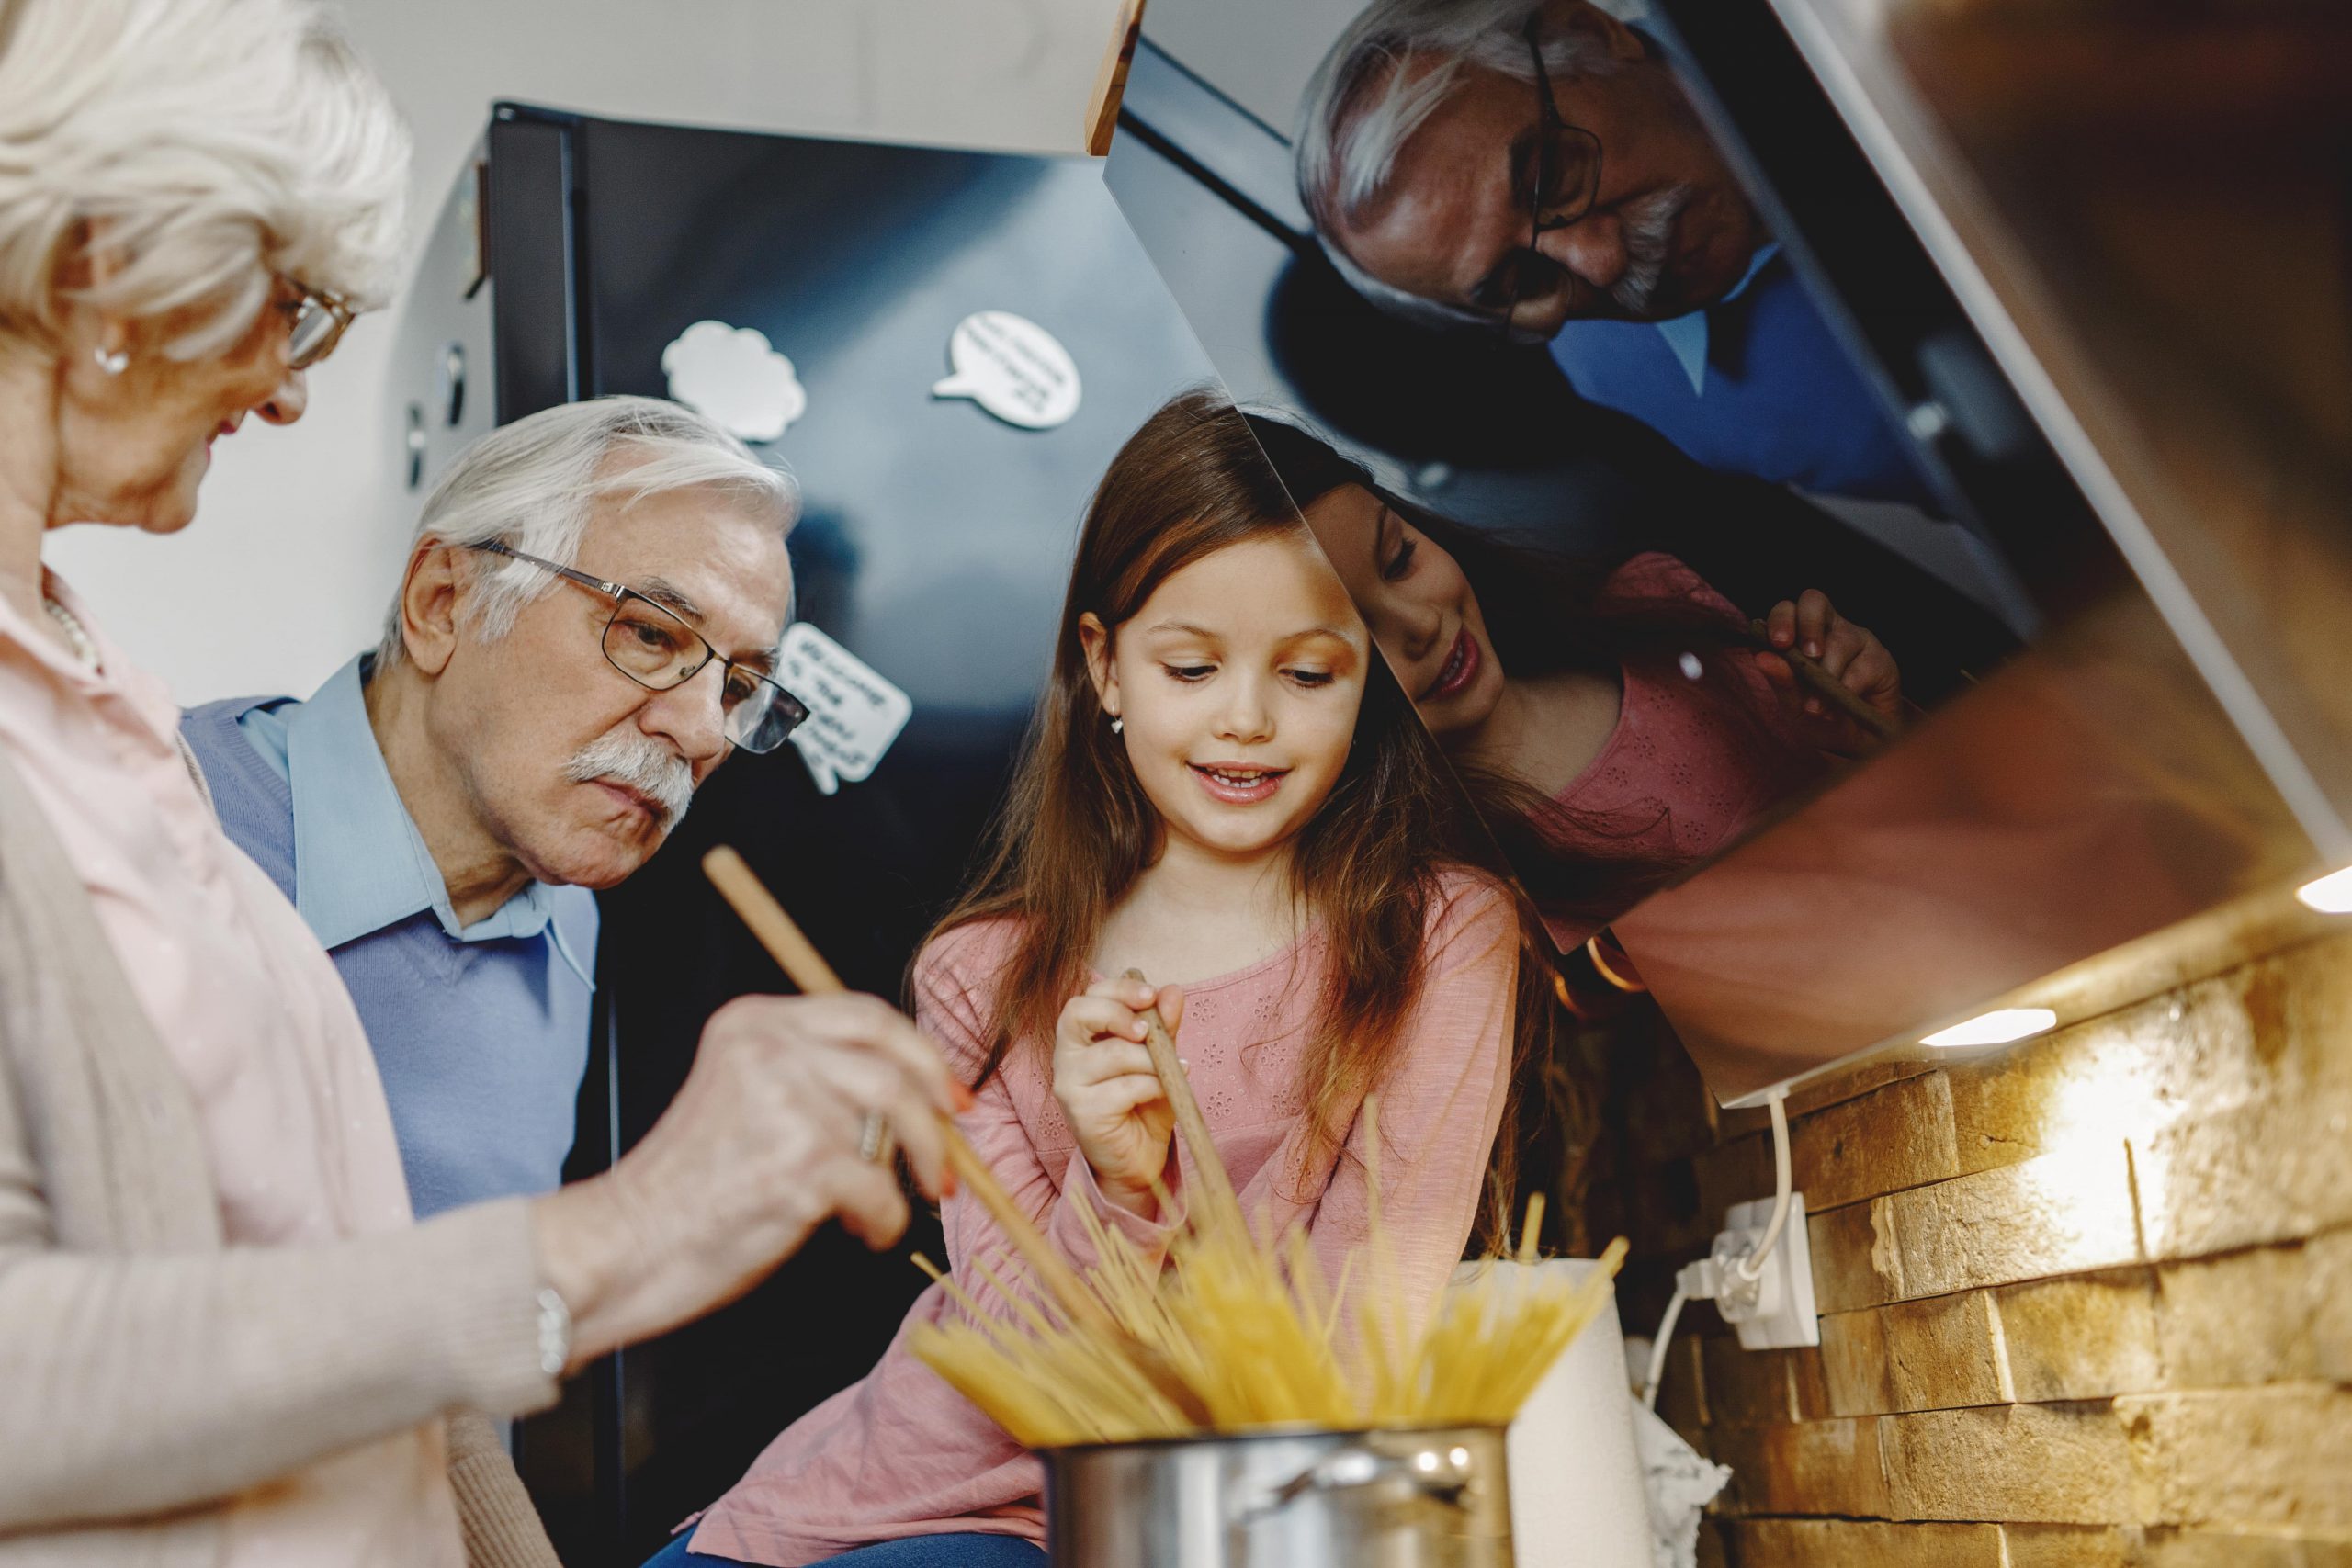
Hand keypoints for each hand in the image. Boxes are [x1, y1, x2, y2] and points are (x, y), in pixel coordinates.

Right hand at [530, 993, 968, 1370]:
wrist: (625, 1245)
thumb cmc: (689, 1187)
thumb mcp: (745, 1095)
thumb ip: (813, 1076)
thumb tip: (916, 1094)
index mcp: (753, 1022)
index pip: (866, 1016)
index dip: (922, 1056)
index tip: (949, 1096)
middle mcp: (769, 1049)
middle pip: (893, 1067)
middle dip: (934, 1121)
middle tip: (945, 1165)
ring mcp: (786, 1103)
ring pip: (893, 1128)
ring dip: (909, 1175)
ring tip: (891, 1206)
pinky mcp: (800, 1164)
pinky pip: (880, 1190)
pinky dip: (884, 1221)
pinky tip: (861, 1233)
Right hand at [1051, 976, 1184, 1216]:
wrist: (1139, 1160)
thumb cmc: (1143, 1106)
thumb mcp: (1159, 1060)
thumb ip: (1163, 1028)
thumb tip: (1172, 991)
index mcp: (1081, 1037)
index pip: (1087, 997)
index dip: (1118, 989)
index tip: (1151, 995)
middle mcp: (1066, 1056)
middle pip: (1078, 1013)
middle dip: (1119, 1012)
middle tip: (1148, 1029)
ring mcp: (1069, 1085)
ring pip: (1111, 1053)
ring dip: (1150, 1060)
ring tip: (1174, 1070)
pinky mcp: (1082, 1112)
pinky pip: (1124, 1088)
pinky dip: (1153, 1086)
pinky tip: (1164, 1092)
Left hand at [1756, 589, 1902, 744]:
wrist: (1857, 745)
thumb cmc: (1820, 718)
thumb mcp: (1794, 706)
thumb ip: (1781, 681)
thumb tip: (1762, 657)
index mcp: (1799, 635)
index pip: (1788, 609)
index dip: (1781, 619)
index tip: (1778, 643)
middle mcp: (1827, 629)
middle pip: (1814, 602)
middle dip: (1808, 627)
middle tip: (1808, 656)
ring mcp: (1856, 640)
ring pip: (1840, 640)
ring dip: (1827, 674)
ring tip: (1817, 707)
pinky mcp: (1880, 659)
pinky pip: (1862, 666)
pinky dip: (1847, 688)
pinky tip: (1839, 706)